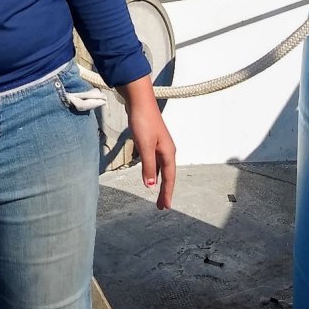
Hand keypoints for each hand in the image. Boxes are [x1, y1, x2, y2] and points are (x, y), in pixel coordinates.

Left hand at [117, 76, 175, 209]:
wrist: (140, 101)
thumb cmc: (143, 122)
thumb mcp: (145, 146)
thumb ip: (148, 166)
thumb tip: (151, 185)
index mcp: (168, 153)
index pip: (169, 178)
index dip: (167, 193)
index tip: (165, 207)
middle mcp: (167, 150)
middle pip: (167, 175)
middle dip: (165, 190)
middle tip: (161, 206)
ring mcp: (160, 145)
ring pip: (161, 167)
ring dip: (159, 180)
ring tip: (156, 193)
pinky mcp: (152, 140)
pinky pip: (155, 160)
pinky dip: (154, 169)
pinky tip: (150, 172)